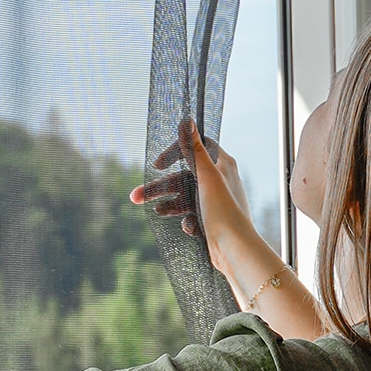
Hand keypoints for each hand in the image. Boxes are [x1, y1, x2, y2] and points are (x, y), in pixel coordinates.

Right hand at [131, 119, 254, 271]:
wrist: (235, 251)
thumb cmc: (224, 211)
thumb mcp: (206, 176)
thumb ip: (194, 149)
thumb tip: (187, 119)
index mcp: (223, 165)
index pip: (195, 148)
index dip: (175, 152)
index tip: (158, 165)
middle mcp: (220, 180)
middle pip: (183, 177)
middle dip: (160, 187)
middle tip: (134, 196)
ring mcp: (215, 201)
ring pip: (184, 197)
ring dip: (169, 204)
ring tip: (155, 211)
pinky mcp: (211, 219)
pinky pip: (192, 214)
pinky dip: (186, 220)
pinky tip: (189, 228)